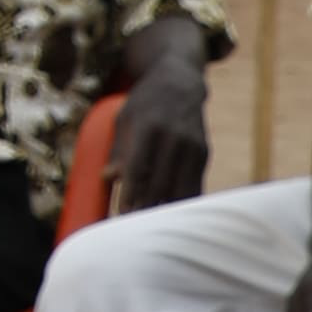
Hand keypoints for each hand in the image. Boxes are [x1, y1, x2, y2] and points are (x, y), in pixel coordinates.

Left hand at [105, 42, 211, 213]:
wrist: (180, 82)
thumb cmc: (144, 103)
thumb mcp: (124, 118)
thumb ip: (118, 149)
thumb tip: (107, 178)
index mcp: (150, 127)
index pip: (140, 167)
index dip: (131, 193)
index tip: (122, 214)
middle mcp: (175, 137)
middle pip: (161, 183)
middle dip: (146, 209)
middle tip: (132, 230)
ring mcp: (193, 146)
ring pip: (181, 189)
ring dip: (166, 211)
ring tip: (151, 229)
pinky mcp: (204, 153)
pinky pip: (194, 186)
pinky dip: (183, 203)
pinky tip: (172, 218)